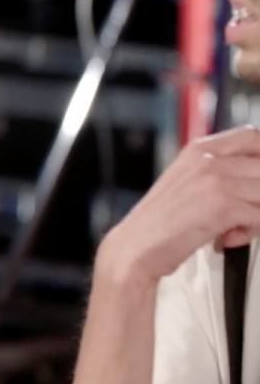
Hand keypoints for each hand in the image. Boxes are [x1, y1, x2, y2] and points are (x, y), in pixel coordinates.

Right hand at [100, 125, 259, 284]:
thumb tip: (254, 177)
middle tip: (245, 211)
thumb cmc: (158, 221)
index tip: (256, 180)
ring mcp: (217, 181)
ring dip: (257, 216)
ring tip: (234, 227)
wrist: (136, 246)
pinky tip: (227, 237)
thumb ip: (219, 171)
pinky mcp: (224, 206)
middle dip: (259, 195)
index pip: (253, 137)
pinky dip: (249, 233)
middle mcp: (209, 159)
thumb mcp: (186, 181)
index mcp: (199, 149)